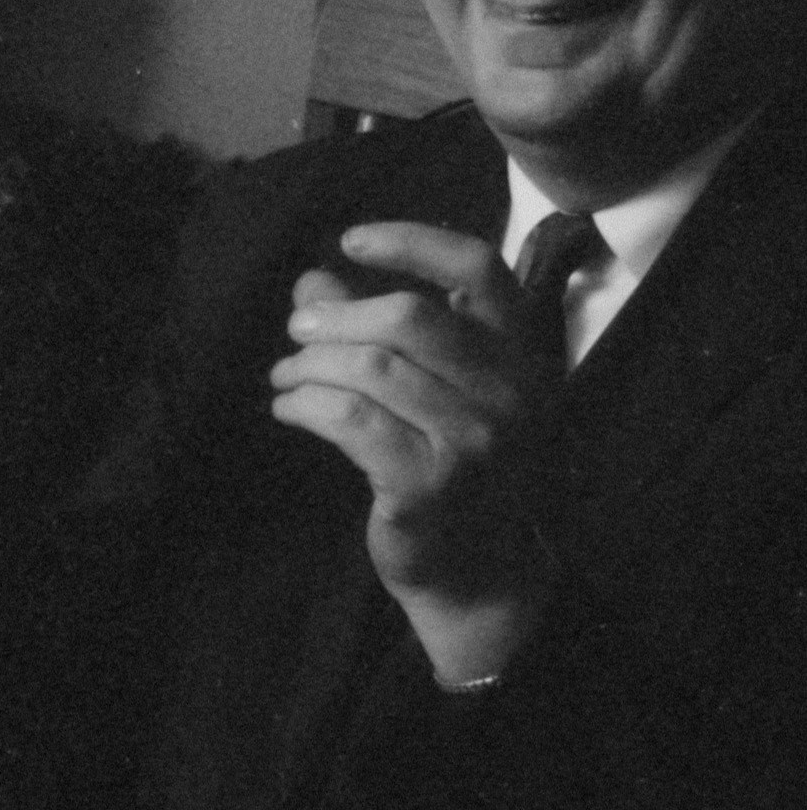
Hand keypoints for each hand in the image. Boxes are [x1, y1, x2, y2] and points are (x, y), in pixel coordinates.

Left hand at [270, 222, 557, 684]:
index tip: (350, 240)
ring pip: (370, 368)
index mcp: (524, 354)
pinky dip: (304, 405)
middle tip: (296, 330)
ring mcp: (475, 441)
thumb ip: (383, 329)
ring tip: (285, 377)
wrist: (480, 569)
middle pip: (408, 317)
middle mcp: (512, 392)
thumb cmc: (455, 465)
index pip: (479, 271)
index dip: (412, 242)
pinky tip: (289, 409)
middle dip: (334, 317)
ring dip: (308, 364)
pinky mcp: (428, 483)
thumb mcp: (436, 388)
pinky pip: (349, 420)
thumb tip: (312, 280)